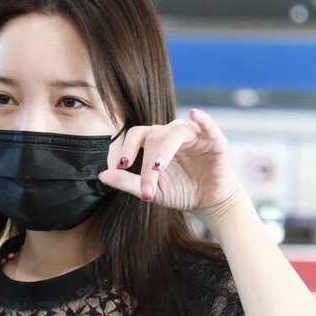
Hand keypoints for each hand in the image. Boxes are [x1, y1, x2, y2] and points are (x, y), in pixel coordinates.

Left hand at [99, 107, 242, 219]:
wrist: (208, 201)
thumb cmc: (180, 192)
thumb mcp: (152, 191)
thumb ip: (127, 182)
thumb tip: (102, 175)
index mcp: (155, 142)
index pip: (137, 136)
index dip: (127, 148)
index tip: (121, 166)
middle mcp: (172, 134)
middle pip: (154, 138)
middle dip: (147, 166)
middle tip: (146, 188)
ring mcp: (193, 135)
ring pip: (175, 133)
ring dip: (165, 150)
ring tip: (158, 167)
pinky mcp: (214, 140)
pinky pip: (207, 126)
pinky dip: (202, 118)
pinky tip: (195, 114)